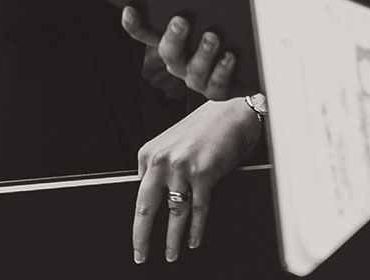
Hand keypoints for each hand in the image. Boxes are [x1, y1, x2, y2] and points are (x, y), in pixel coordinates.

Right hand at [122, 7, 236, 100]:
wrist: (246, 71)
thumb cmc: (224, 36)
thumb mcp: (210, 18)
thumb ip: (199, 6)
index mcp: (172, 42)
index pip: (146, 34)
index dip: (135, 25)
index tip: (130, 10)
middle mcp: (179, 62)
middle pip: (169, 53)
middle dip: (173, 37)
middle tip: (180, 21)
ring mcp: (196, 78)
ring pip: (194, 71)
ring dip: (203, 53)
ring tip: (213, 37)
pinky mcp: (216, 91)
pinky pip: (216, 85)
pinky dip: (222, 70)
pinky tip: (229, 56)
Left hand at [131, 99, 261, 262]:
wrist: (231, 114)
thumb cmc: (203, 130)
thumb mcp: (171, 146)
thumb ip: (160, 169)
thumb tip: (156, 203)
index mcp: (148, 154)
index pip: (139, 194)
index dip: (139, 219)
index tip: (138, 236)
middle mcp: (161, 160)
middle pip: (146, 207)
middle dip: (142, 236)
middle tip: (140, 254)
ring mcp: (182, 167)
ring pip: (174, 213)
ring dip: (172, 239)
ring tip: (171, 254)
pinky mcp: (204, 173)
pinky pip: (198, 209)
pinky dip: (195, 229)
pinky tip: (193, 241)